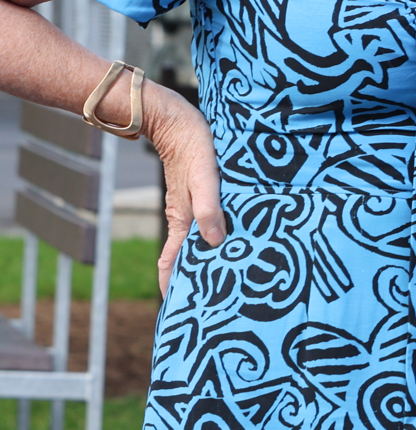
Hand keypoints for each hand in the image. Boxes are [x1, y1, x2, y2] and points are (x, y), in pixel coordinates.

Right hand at [141, 86, 223, 296]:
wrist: (173, 116)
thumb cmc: (192, 144)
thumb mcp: (206, 176)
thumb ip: (209, 207)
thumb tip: (216, 242)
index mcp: (182, 221)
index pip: (173, 265)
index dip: (176, 288)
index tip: (183, 313)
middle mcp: (185, 218)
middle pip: (186, 257)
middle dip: (196, 280)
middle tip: (214, 302)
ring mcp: (191, 206)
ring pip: (198, 240)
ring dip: (208, 258)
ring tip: (227, 277)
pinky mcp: (200, 193)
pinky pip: (205, 221)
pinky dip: (213, 235)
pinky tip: (229, 236)